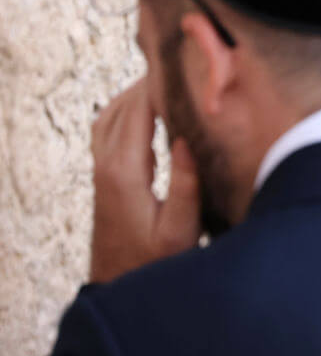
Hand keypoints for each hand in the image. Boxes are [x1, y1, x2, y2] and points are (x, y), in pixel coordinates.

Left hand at [89, 78, 201, 282]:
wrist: (120, 288)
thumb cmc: (155, 263)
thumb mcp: (181, 230)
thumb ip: (185, 185)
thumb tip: (185, 140)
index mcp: (126, 172)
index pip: (138, 112)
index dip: (157, 86)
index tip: (182, 67)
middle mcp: (107, 166)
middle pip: (120, 108)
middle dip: (145, 85)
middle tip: (178, 69)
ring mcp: (100, 172)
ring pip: (108, 117)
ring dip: (132, 97)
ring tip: (164, 85)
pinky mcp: (103, 180)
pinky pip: (106, 132)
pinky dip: (123, 113)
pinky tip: (146, 115)